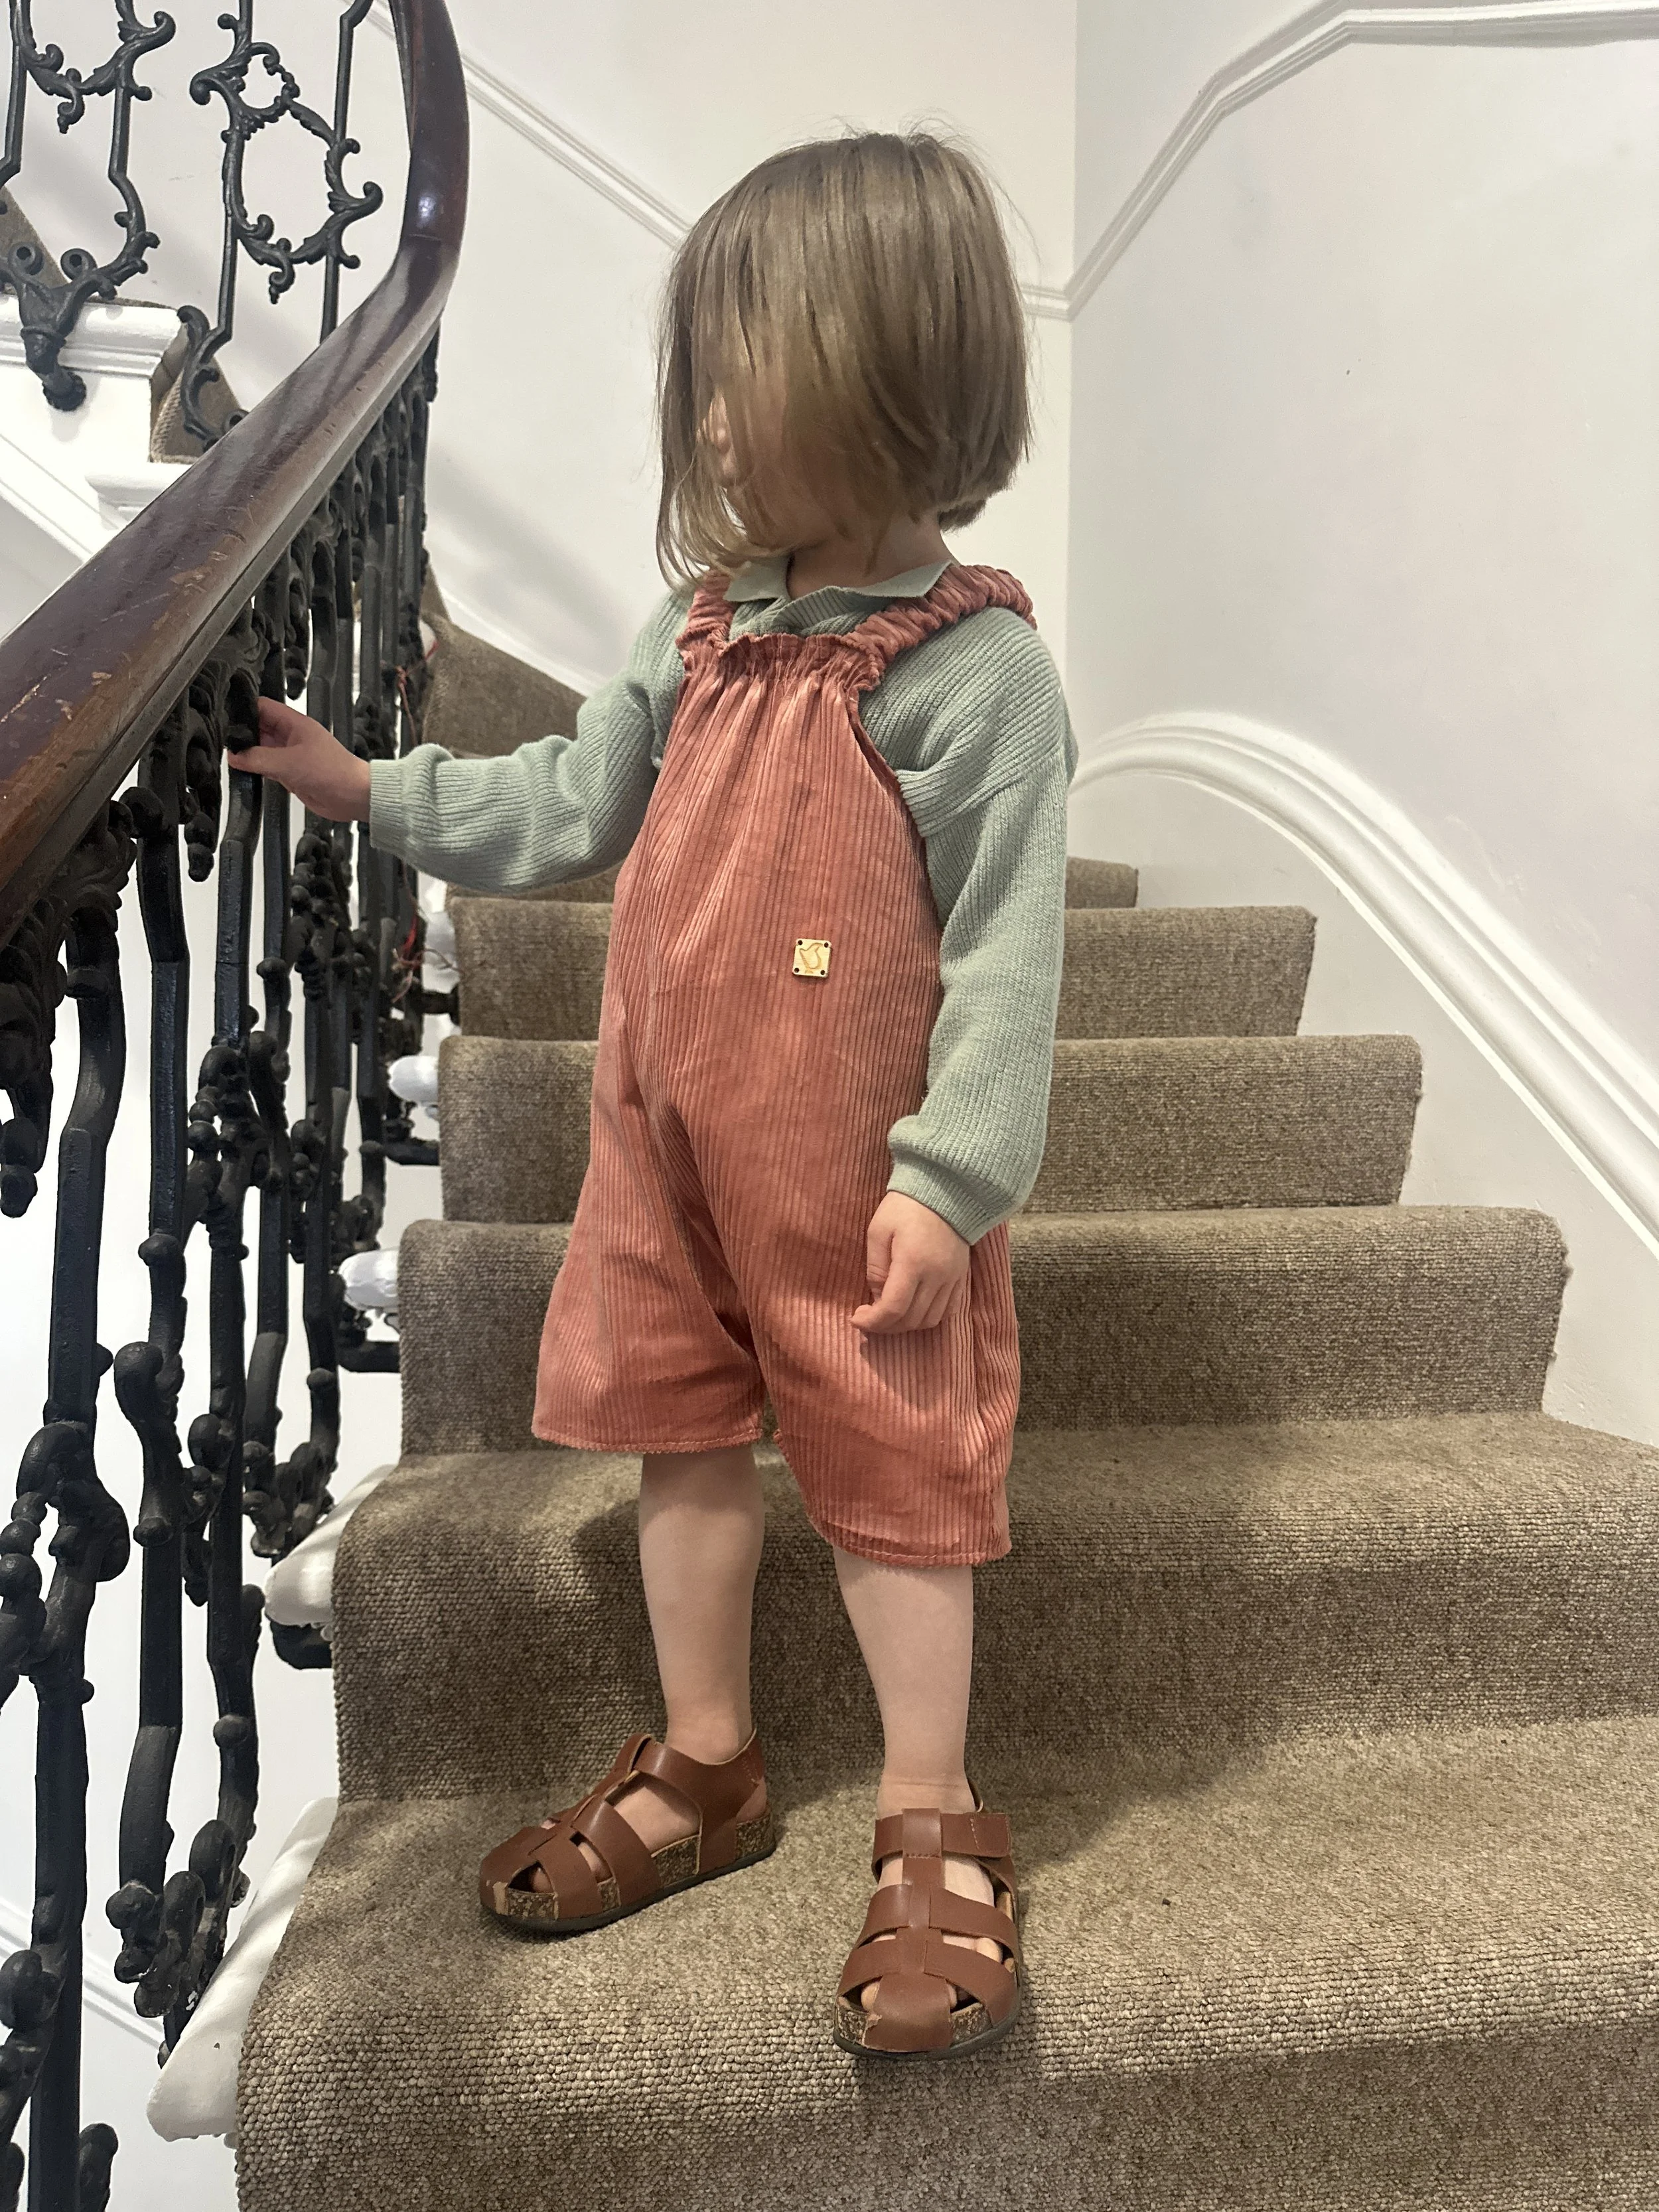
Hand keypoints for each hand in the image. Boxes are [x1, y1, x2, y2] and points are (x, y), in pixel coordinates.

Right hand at [227, 697, 372, 820]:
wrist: (352, 796)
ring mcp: (291, 755)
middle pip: (259, 728)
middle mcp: (291, 737)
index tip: (226, 716)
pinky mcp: (291, 773)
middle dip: (242, 733)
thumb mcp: (288, 762)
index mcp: (294, 723)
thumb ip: (258, 758)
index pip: (263, 707)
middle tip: (225, 741)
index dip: (244, 709)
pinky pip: (268, 767)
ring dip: (248, 753)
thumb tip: (235, 755)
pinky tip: (243, 771)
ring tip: (231, 756)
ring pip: (262, 749)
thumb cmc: (333, 772)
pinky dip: (256, 768)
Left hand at [852, 1191, 969, 1333]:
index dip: (872, 1321)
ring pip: (931, 1320)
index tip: (857, 1318)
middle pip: (911, 1319)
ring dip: (907, 1324)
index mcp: (912, 1262)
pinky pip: (949, 1310)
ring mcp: (953, 1278)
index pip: (893, 1308)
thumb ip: (875, 1267)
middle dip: (886, 1325)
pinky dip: (929, 1317)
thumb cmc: (905, 1206)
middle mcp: (936, 1275)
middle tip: (869, 1317)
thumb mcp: (878, 1230)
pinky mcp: (962, 1276)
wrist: (946, 1188)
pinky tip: (915, 1308)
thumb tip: (876, 1297)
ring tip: (890, 1314)